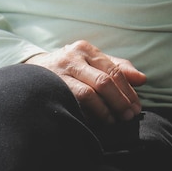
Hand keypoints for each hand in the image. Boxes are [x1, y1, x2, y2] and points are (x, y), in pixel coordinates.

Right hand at [25, 40, 145, 123]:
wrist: (29, 72)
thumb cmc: (69, 68)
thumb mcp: (91, 62)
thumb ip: (117, 68)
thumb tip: (142, 79)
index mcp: (86, 49)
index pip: (114, 70)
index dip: (128, 90)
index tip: (137, 106)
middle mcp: (73, 57)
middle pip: (104, 81)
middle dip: (121, 100)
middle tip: (130, 116)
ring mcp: (60, 72)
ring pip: (90, 92)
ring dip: (107, 109)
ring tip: (116, 121)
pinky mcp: (51, 87)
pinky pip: (75, 100)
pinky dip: (91, 112)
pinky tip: (99, 121)